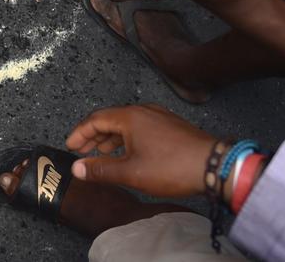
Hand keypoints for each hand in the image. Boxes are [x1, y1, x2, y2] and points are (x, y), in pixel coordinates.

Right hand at [65, 104, 216, 198]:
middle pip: (110, 119)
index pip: (95, 119)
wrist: (214, 166)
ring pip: (126, 123)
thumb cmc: (172, 167)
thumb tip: (77, 169)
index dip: (79, 133)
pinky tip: (129, 153)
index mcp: (130, 117)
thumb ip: (101, 170)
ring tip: (103, 153)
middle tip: (82, 151)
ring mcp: (159, 116)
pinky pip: (141, 127)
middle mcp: (143, 111)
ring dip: (111, 137)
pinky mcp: (171, 126)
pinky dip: (128, 138)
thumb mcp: (131, 172)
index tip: (70, 146)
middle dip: (93, 135)